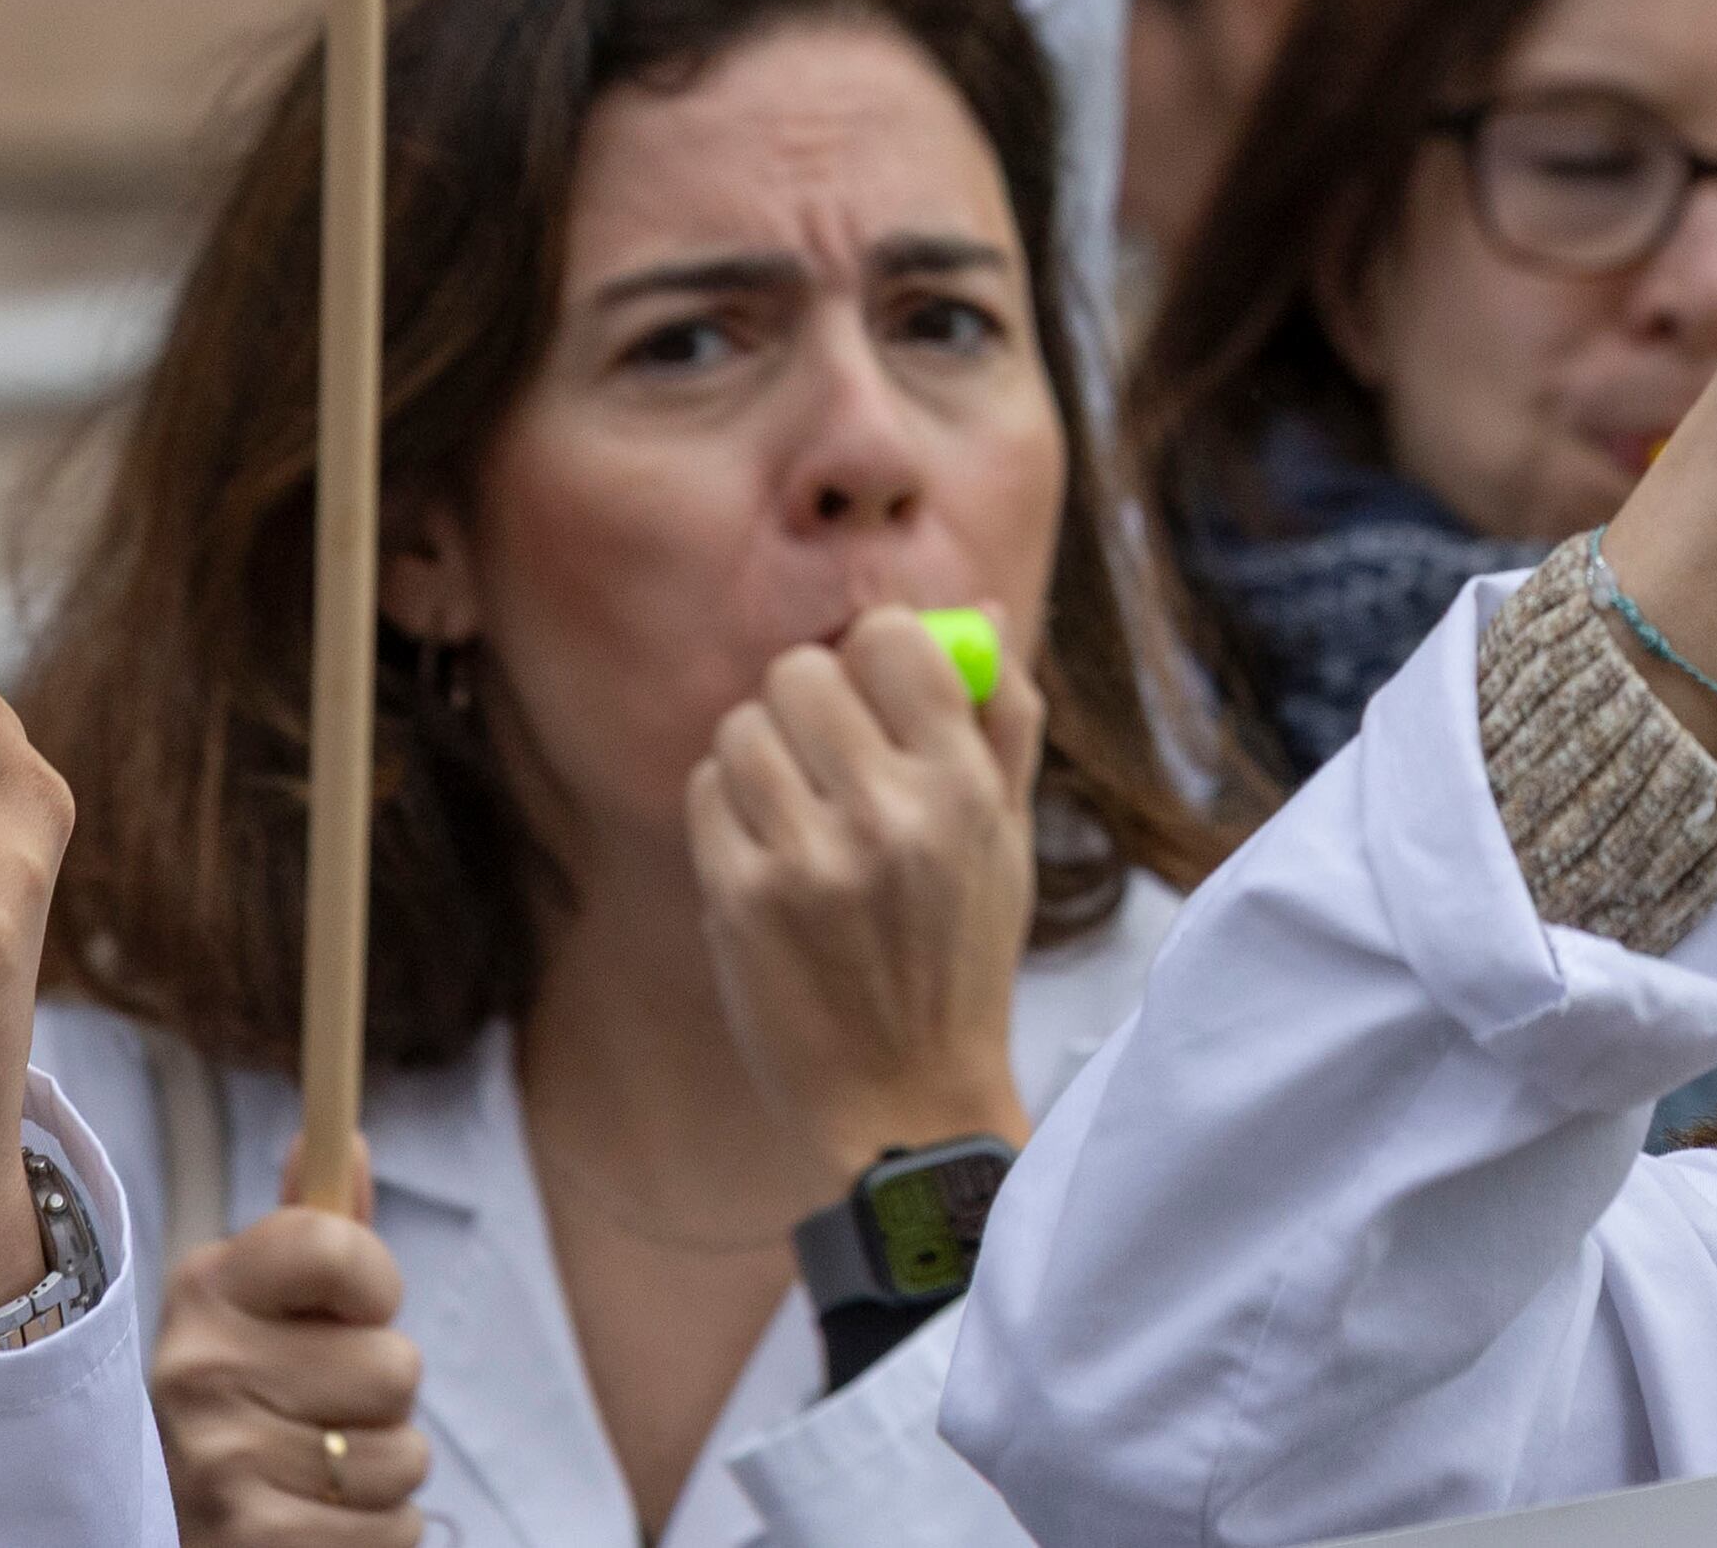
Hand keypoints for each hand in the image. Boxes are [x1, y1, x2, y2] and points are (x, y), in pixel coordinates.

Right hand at [155, 1148, 427, 1547]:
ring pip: (404, 1454)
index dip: (373, 1283)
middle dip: (379, 1398)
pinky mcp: (248, 1537)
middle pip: (397, 1364)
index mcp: (206, 1290)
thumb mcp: (268, 1309)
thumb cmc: (250, 1403)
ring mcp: (218, 1458)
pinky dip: (373, 1534)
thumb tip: (345, 1140)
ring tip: (313, 1473)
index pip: (335, 1242)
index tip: (353, 1310)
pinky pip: (394, 1528)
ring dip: (380, 1473)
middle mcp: (197, 1368)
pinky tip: (315, 1523)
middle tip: (317, 1413)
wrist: (174, 1530)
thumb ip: (316, 1232)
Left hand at [687, 607, 1040, 1175]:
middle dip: (808, 700)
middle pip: (801, 670)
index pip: (891, 637)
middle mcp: (889, 813)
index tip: (874, 687)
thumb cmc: (961, 958)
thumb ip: (1003, 719)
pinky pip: (706, 789)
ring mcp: (807, 859)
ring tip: (795, 805)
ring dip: (761, 752)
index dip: (875, 651)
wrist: (905, 1101)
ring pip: (742, 726)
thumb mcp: (1010, 838)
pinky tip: (765, 848)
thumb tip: (984, 615)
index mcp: (964, 786)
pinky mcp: (738, 899)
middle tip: (826, 750)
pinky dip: (729, 806)